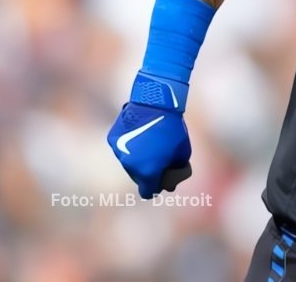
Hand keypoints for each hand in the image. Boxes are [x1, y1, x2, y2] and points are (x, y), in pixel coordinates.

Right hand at [107, 76, 192, 198]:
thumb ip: (175, 170)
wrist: (155, 103)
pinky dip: (129, 145)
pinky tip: (139, 133)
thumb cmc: (172, 129)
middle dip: (147, 171)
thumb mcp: (182, 152)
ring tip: (150, 142)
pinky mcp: (112, 139)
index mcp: (147, 172)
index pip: (147, 192)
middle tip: (158, 158)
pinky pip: (122, 148)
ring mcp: (119, 152)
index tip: (160, 181)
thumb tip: (170, 183)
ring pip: (129, 162)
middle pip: (138, 176)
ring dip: (138, 158)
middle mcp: (129, 166)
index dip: (155, 187)